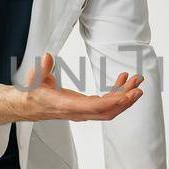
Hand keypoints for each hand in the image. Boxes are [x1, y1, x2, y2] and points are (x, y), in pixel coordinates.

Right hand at [13, 53, 143, 122]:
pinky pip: (106, 103)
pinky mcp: (86, 107)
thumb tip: (47, 56)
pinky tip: (122, 81)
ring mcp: (84, 111)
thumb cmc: (34, 93)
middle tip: (138, 87)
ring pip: (110, 108)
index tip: (127, 95)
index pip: (94, 107)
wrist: (30, 106)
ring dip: (125, 96)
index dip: (112, 102)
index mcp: (68, 106)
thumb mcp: (34, 79)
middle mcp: (79, 112)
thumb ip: (41, 69)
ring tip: (136, 82)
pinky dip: (116, 93)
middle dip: (125, 100)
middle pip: (108, 111)